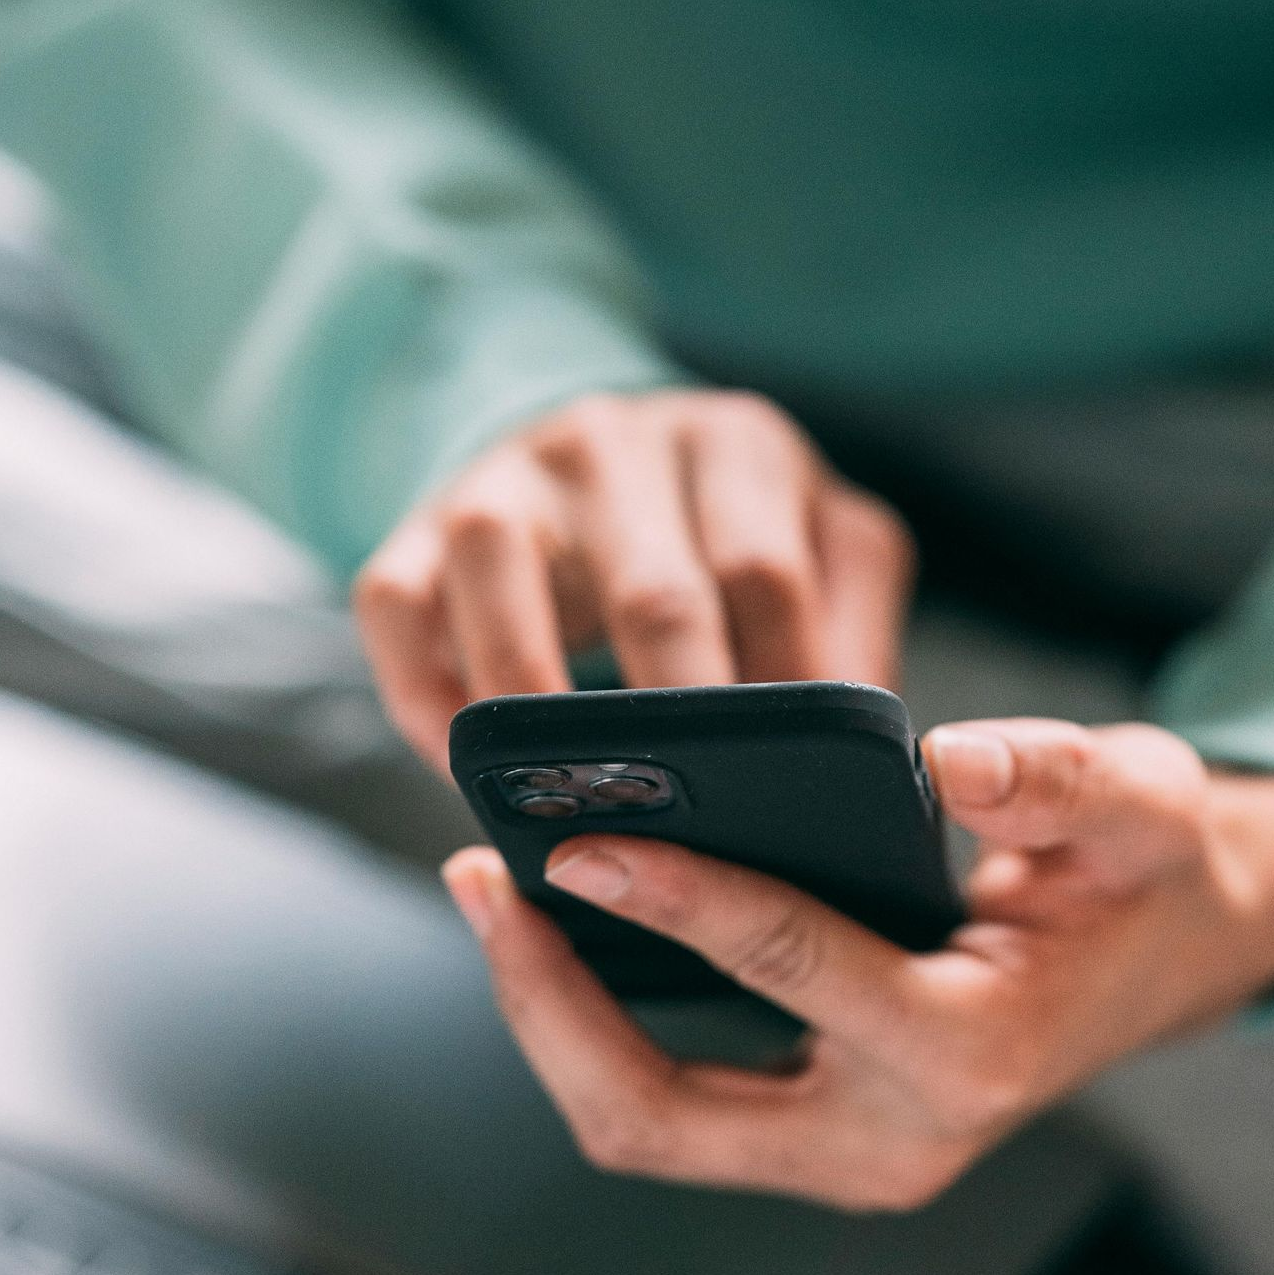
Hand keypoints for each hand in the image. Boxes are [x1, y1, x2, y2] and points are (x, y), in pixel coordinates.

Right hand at [354, 388, 913, 772]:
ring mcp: (507, 474)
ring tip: (565, 808)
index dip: (778, 697)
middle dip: (672, 727)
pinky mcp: (416, 520)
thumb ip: (852, 635)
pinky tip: (464, 769)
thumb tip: (877, 765)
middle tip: (692, 835)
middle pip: (652, 589)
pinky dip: (424, 696)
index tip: (787, 799)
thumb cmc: (720, 540)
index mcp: (738, 445)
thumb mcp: (816, 554)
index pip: (766, 576)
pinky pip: (396, 603)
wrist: (586, 462)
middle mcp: (616, 440)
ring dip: (531, 708)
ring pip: (501, 572)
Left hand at [441, 719, 1273, 1210]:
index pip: (788, 969)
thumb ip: (1064, 778)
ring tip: (491, 891)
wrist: (1170, 960)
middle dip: (548, 1004)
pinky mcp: (804, 1141)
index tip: (577, 839)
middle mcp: (890, 1142)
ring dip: (550, 1019)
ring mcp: (839, 1158)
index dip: (674, 899)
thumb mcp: (1145, 802)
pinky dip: (590, 1026)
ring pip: (640, 1126)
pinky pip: (662, 1106)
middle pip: (659, 1115)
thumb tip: (953, 759)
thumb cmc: (1144, 874)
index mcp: (970, 1055)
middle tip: (478, 877)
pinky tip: (553, 924)